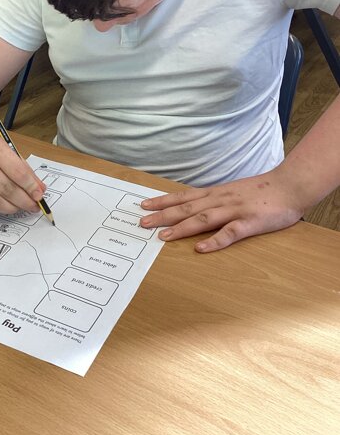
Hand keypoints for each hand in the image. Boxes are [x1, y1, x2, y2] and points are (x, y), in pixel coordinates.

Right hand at [0, 123, 45, 214]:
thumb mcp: (6, 147)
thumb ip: (23, 168)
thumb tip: (39, 189)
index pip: (17, 172)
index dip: (31, 187)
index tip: (39, 195)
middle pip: (6, 189)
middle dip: (24, 201)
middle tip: (33, 206)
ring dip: (9, 208)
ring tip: (18, 207)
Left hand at [139, 171, 305, 252]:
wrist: (290, 185)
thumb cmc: (262, 191)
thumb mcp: (232, 191)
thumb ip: (214, 199)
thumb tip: (194, 206)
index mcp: (216, 193)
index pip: (183, 196)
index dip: (163, 201)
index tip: (144, 205)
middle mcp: (220, 199)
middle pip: (187, 208)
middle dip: (163, 215)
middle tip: (142, 223)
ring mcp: (235, 210)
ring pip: (203, 219)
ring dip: (181, 227)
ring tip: (163, 237)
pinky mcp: (250, 222)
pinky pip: (230, 233)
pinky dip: (214, 241)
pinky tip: (200, 248)